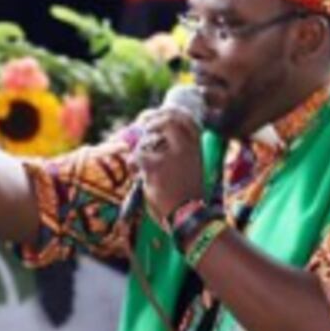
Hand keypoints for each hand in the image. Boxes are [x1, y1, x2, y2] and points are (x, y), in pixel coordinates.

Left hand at [133, 108, 203, 222]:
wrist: (190, 217)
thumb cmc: (189, 196)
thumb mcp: (191, 169)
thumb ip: (178, 153)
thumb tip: (157, 140)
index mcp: (196, 148)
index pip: (186, 119)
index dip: (169, 113)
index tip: (157, 115)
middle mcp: (186, 148)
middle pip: (169, 119)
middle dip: (152, 118)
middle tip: (142, 124)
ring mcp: (171, 156)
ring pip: (149, 139)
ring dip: (140, 150)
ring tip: (138, 163)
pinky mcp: (156, 167)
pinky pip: (137, 157)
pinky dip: (133, 165)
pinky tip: (135, 174)